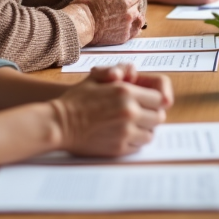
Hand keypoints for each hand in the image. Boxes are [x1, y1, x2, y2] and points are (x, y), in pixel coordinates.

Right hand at [51, 63, 171, 156]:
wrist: (59, 125)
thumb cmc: (76, 100)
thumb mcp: (94, 77)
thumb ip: (116, 70)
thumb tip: (133, 70)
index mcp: (126, 93)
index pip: (159, 99)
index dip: (154, 100)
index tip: (147, 102)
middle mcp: (129, 112)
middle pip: (158, 117)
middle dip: (151, 115)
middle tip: (141, 114)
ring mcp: (125, 132)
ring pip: (150, 134)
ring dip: (144, 129)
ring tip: (132, 125)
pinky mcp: (118, 148)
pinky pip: (138, 146)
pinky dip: (134, 141)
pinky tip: (123, 135)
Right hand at [73, 0, 143, 44]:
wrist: (81, 25)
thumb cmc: (84, 7)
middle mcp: (128, 9)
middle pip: (137, 3)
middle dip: (132, 3)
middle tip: (126, 6)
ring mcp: (127, 22)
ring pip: (139, 16)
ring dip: (134, 15)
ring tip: (128, 16)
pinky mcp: (125, 35)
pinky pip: (136, 30)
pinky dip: (135, 27)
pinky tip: (130, 26)